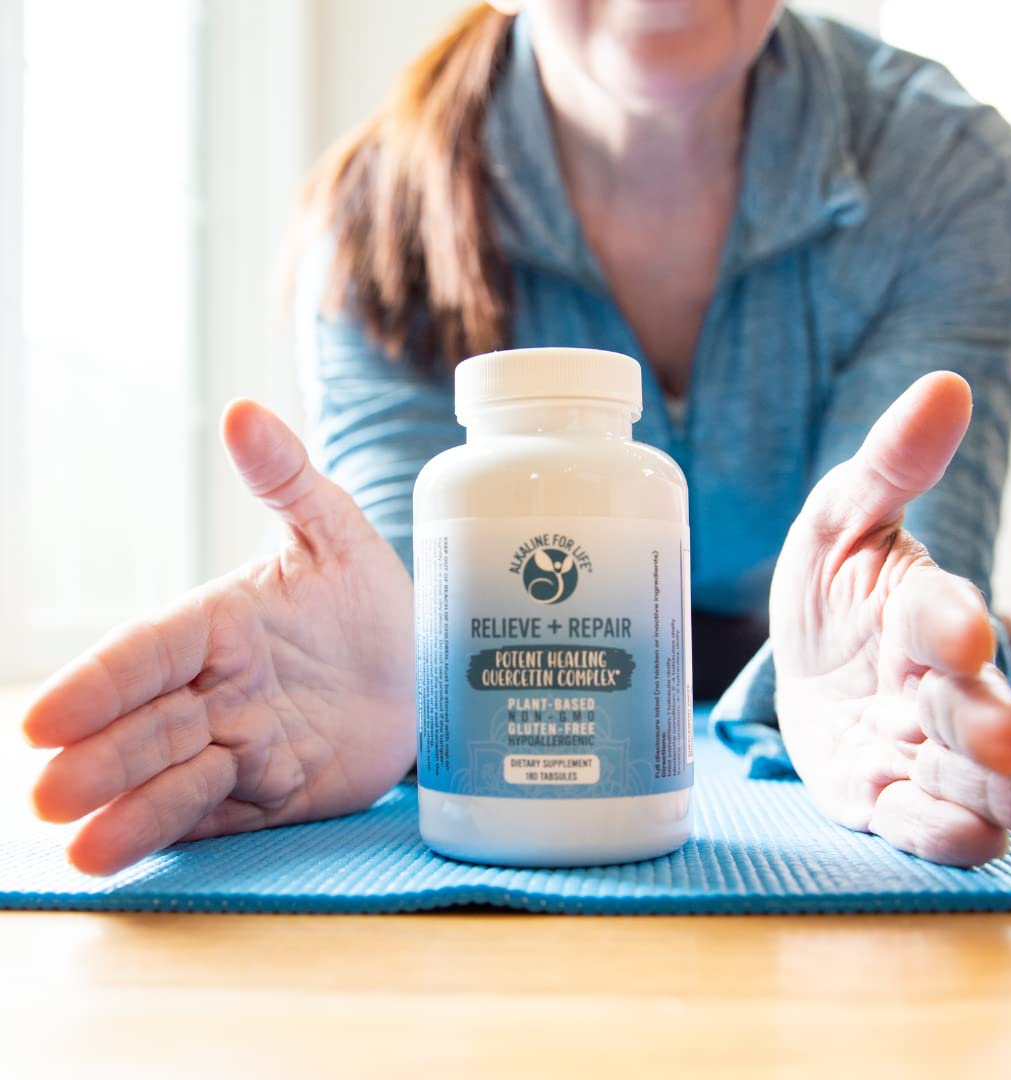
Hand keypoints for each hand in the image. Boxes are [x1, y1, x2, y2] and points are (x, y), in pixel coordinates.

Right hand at [22, 402, 415, 874]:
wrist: (430, 668)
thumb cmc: (374, 596)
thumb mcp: (335, 532)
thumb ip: (286, 479)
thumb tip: (242, 410)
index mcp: (219, 624)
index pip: (148, 652)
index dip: (100, 684)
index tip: (46, 717)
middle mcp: (216, 689)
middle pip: (146, 724)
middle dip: (99, 758)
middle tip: (45, 793)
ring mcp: (239, 743)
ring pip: (171, 775)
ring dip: (125, 807)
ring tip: (77, 845)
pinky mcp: (269, 792)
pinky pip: (215, 811)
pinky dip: (170, 828)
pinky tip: (117, 851)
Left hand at [771, 372, 1010, 865]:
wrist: (804, 658)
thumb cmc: (832, 585)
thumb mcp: (839, 519)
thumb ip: (888, 465)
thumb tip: (944, 386)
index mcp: (920, 611)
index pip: (941, 614)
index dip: (953, 620)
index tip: (963, 629)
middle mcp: (932, 684)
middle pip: (966, 705)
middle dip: (987, 721)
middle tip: (1004, 739)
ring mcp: (912, 745)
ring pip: (965, 775)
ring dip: (999, 793)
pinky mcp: (881, 796)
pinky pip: (916, 821)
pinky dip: (940, 831)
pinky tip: (966, 840)